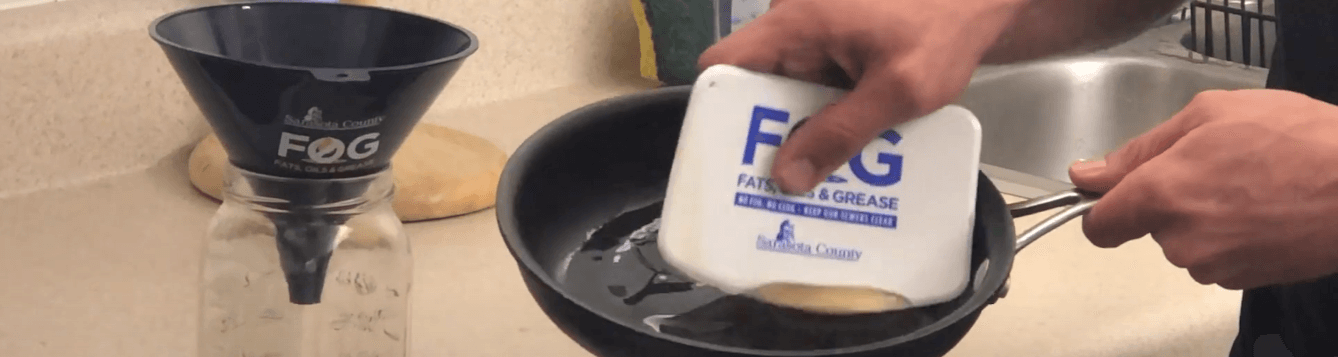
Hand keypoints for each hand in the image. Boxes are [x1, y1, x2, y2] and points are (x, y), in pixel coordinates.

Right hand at [698, 0, 1027, 193]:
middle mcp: (795, 19)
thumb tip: (787, 176)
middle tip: (775, 182)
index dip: (717, 110)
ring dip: (800, 125)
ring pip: (786, 86)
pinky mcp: (836, 37)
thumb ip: (840, 134)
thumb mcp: (898, 91)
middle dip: (766, 132)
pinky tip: (843, 145)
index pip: (722, 64)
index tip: (731, 154)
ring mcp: (815, 28)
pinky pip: (813, 79)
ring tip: (812, 175)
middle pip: (754, 83)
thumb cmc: (945, 27)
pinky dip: (824, 109)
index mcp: (796, 22)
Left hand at [1068, 89, 1337, 289]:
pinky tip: (1266, 208)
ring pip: (1187, 241)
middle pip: (1151, 226)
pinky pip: (1219, 256)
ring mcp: (1214, 265)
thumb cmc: (1297, 140)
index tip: (1115, 193)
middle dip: (1173, 199)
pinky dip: (1234, 235)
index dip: (1103, 207)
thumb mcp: (1208, 115)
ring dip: (1206, 216)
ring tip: (1251, 183)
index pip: (1099, 225)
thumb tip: (1087, 174)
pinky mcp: (1244, 280)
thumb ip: (1139, 149)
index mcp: (1161, 194)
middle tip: (1217, 164)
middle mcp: (1181, 239)